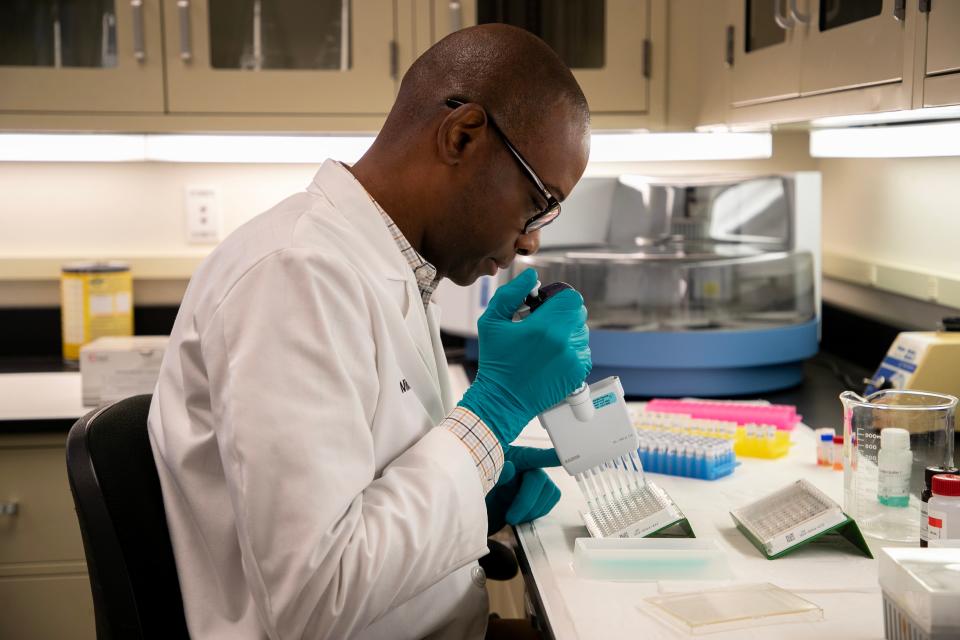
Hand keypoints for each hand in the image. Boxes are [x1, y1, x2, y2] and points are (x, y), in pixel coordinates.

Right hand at [458, 268, 590, 446]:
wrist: (502, 400)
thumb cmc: (496, 362)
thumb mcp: (492, 322)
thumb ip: (511, 293)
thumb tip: (531, 276)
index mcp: (544, 327)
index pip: (571, 298)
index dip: (558, 298)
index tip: (546, 305)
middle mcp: (563, 342)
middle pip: (578, 313)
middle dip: (562, 314)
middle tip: (543, 324)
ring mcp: (573, 359)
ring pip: (581, 332)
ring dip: (567, 332)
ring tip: (545, 343)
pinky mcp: (577, 373)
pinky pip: (583, 351)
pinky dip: (571, 350)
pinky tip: (551, 357)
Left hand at [486, 446, 562, 534]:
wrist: (491, 502)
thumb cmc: (488, 486)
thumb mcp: (487, 480)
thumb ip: (498, 474)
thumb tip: (509, 467)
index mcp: (517, 456)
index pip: (535, 453)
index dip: (551, 454)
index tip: (562, 455)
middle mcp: (533, 464)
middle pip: (537, 479)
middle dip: (525, 503)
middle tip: (509, 518)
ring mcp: (542, 479)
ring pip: (547, 494)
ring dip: (530, 511)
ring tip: (513, 515)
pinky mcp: (548, 492)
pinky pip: (549, 504)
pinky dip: (536, 513)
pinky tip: (523, 514)